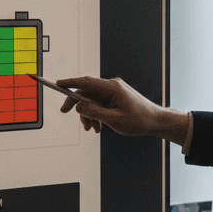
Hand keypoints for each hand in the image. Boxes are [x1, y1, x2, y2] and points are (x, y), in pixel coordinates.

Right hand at [56, 76, 189, 144]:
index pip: (86, 82)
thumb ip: (94, 112)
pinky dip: (96, 115)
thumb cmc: (138, 120)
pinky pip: (100, 104)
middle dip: (77, 105)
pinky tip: (98, 127)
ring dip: (88, 114)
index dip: (70, 83)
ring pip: (92, 100)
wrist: (155, 122)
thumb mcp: (114, 119)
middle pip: (87, 92)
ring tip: (91, 129)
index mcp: (112, 87)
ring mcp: (114, 92)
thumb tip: (78, 106)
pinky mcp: (115, 98)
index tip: (57, 84)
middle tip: (64, 112)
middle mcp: (112, 86)